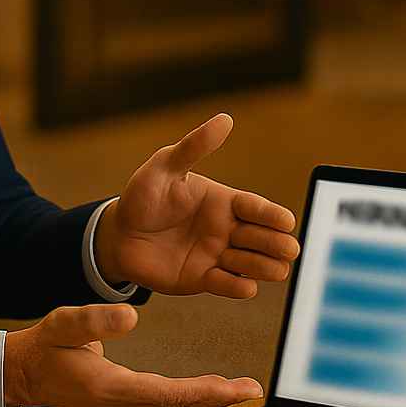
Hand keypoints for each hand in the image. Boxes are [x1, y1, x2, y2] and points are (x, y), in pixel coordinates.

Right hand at [3, 304, 263, 406]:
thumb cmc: (44, 347)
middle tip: (252, 391)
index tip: (234, 388)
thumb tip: (131, 314)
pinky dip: (192, 400)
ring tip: (241, 391)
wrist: (23, 374)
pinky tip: (210, 390)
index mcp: (110, 389)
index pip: (167, 395)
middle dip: (218, 400)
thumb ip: (94, 319)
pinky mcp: (123, 405)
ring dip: (209, 402)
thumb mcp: (62, 324)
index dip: (204, 393)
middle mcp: (120, 406)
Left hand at [95, 113, 299, 297]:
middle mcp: (227, 229)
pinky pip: (227, 285)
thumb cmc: (143, 195)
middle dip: (276, 243)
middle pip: (263, 238)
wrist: (118, 234)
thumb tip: (225, 119)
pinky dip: (237, 287)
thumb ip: (194, 146)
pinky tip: (245, 287)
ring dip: (262, 266)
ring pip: (253, 264)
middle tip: (286, 249)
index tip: (287, 221)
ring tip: (270, 268)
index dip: (273, 215)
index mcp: (225, 201)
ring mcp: (217, 255)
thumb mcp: (165, 166)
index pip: (257, 208)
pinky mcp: (203, 279)